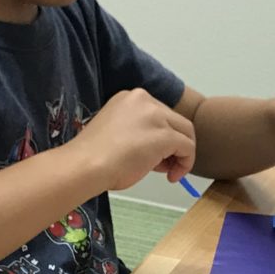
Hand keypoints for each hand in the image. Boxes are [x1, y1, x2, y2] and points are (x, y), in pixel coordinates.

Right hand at [73, 88, 197, 190]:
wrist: (86, 165)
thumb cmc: (93, 156)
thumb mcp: (118, 133)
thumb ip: (139, 133)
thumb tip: (158, 150)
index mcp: (130, 97)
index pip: (158, 114)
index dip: (160, 136)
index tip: (153, 155)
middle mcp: (145, 100)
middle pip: (175, 121)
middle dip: (173, 145)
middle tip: (162, 167)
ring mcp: (156, 115)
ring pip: (185, 132)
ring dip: (181, 154)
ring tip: (167, 172)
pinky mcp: (165, 135)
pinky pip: (188, 147)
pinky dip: (186, 163)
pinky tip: (172, 176)